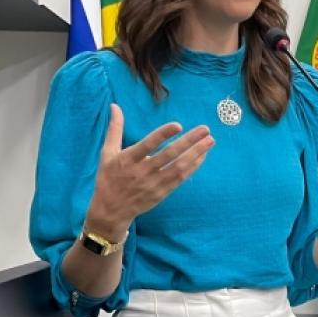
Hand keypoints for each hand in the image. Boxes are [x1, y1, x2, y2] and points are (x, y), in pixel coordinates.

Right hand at [85, 104, 214, 240]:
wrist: (110, 210)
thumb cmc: (109, 177)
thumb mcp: (107, 153)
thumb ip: (114, 128)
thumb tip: (115, 106)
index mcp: (128, 159)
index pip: (148, 145)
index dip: (163, 135)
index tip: (178, 125)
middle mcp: (142, 172)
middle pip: (169, 155)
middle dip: (189, 141)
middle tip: (205, 129)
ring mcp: (153, 184)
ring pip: (178, 167)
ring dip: (196, 153)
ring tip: (210, 141)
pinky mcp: (161, 193)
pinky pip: (180, 178)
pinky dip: (192, 167)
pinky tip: (202, 155)